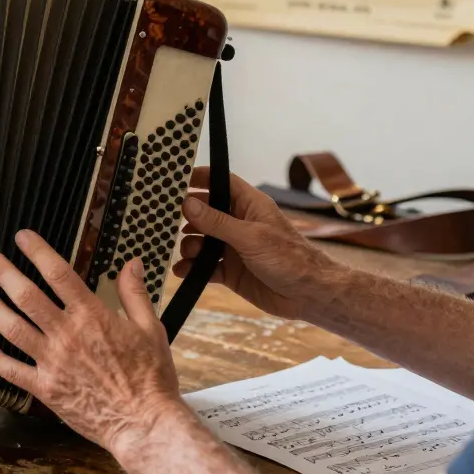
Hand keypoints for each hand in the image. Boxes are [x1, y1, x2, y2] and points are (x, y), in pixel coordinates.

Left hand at [0, 230, 181, 453]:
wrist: (143, 423)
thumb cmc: (151, 378)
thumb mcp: (151, 328)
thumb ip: (135, 293)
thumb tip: (132, 263)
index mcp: (92, 316)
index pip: (58, 273)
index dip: (37, 251)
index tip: (23, 238)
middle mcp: (67, 335)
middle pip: (26, 296)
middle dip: (4, 274)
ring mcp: (52, 362)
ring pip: (13, 329)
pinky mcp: (46, 389)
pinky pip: (12, 371)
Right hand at [173, 167, 346, 320]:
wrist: (308, 295)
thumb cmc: (289, 259)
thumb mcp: (250, 237)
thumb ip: (217, 222)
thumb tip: (188, 204)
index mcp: (249, 206)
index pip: (221, 182)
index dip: (200, 178)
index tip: (175, 180)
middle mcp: (239, 224)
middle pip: (205, 212)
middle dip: (186, 217)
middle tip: (165, 222)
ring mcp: (233, 248)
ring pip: (201, 241)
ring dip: (189, 246)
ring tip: (187, 253)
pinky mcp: (231, 271)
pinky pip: (204, 267)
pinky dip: (192, 269)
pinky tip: (182, 271)